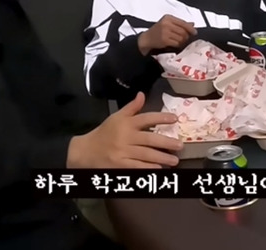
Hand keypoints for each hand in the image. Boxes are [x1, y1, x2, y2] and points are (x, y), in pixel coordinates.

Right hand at [68, 92, 182, 168]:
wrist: (85, 151)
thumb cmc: (103, 133)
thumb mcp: (116, 117)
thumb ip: (131, 107)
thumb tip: (142, 94)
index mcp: (126, 123)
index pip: (146, 118)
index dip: (161, 118)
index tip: (175, 119)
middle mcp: (125, 137)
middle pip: (150, 138)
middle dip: (167, 142)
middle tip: (180, 146)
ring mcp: (123, 152)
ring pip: (146, 155)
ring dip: (162, 158)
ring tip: (174, 161)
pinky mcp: (120, 166)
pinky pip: (137, 167)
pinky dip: (149, 169)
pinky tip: (160, 170)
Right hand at [138, 14, 196, 54]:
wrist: (146, 39)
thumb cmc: (158, 31)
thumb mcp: (168, 24)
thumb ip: (179, 23)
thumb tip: (192, 24)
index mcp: (168, 18)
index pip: (183, 22)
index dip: (190, 28)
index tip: (194, 32)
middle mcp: (166, 23)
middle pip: (183, 31)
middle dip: (186, 36)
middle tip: (186, 39)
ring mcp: (165, 32)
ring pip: (181, 37)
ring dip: (183, 41)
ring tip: (180, 42)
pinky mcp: (164, 40)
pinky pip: (177, 43)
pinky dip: (179, 45)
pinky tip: (176, 44)